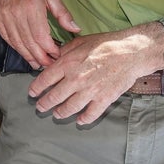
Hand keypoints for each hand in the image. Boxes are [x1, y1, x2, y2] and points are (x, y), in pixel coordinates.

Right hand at [0, 0, 78, 68]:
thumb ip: (63, 14)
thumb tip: (75, 29)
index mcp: (32, 6)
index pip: (41, 36)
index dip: (49, 49)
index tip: (57, 55)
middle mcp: (16, 12)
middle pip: (28, 42)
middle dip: (40, 57)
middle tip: (48, 65)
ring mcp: (4, 14)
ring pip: (16, 42)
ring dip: (27, 55)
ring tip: (36, 63)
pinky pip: (6, 36)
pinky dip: (15, 46)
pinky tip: (23, 51)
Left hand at [26, 28, 159, 124]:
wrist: (131, 52)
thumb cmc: (106, 44)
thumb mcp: (80, 42)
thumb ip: (65, 51)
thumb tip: (54, 57)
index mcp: (68, 63)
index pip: (45, 79)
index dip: (36, 88)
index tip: (32, 93)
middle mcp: (76, 79)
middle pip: (55, 96)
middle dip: (45, 104)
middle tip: (40, 107)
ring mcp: (90, 91)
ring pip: (70, 107)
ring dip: (61, 113)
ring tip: (56, 114)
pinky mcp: (104, 98)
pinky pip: (91, 113)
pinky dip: (84, 119)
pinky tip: (80, 121)